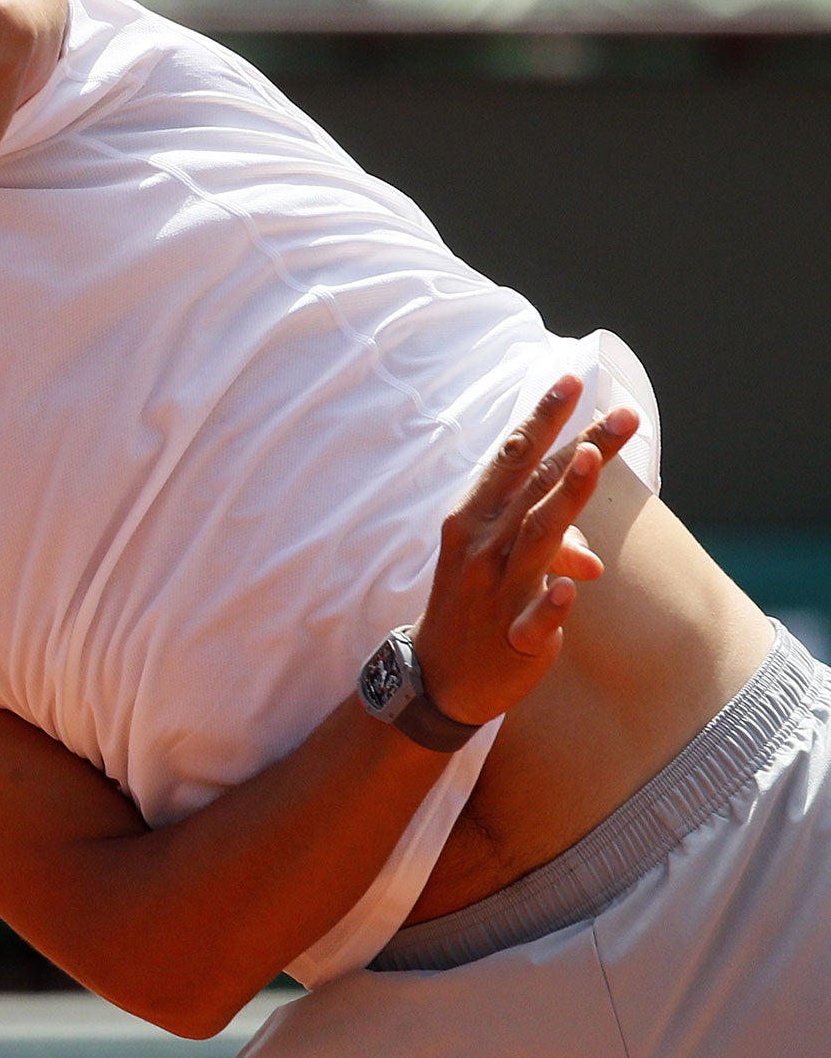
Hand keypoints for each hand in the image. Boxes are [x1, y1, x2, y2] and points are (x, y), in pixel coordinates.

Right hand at [413, 375, 639, 726]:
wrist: (437, 678)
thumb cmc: (472, 609)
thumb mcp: (501, 568)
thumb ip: (549, 549)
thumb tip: (591, 561)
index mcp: (475, 519)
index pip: (514, 459)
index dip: (543, 420)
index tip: (574, 379)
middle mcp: (483, 545)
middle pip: (534, 486)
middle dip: (576, 445)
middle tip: (619, 412)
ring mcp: (496, 590)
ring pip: (535, 537)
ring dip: (563, 499)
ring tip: (590, 461)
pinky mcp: (512, 638)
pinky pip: (534, 619)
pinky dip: (551, 603)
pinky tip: (573, 588)